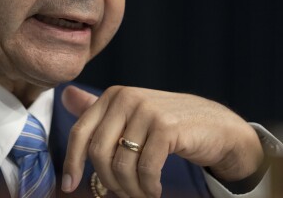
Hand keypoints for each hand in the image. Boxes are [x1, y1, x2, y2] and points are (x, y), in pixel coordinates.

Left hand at [61, 85, 263, 197]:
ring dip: (130, 190)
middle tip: (123, 195)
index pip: (81, 132)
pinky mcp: (166, 127)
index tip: (68, 186)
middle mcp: (126, 97)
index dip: (71, 162)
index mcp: (112, 96)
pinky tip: (155, 190)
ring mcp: (146, 110)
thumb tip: (65, 95)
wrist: (217, 127)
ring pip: (121, 165)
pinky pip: (145, 169)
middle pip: (98, 153)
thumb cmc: (170, 126)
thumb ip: (100, 110)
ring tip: (142, 194)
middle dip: (108, 182)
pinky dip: (148, 187)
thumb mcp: (132, 116)